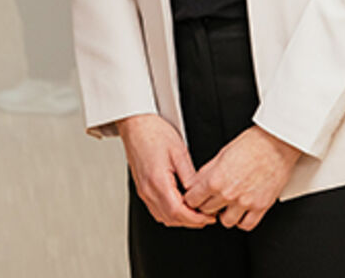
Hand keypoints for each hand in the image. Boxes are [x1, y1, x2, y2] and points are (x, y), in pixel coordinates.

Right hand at [117, 114, 213, 228]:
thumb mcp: (179, 152)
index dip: (195, 218)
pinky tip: (182, 206)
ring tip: (197, 212)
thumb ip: (190, 176)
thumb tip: (200, 193)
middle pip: (171, 218)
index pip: (178, 212)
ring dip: (181, 219)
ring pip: (163, 217)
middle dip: (191, 221)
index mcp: (158, 181)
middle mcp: (148, 190)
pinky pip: (156, 209)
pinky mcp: (142, 188)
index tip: (209, 217)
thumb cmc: (154, 132)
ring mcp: (143, 191)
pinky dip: (170, 213)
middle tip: (208, 216)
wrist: (135, 124)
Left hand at [182, 125, 301, 230]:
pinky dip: (243, 220)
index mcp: (215, 179)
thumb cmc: (253, 143)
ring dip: (225, 214)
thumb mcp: (222, 153)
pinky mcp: (260, 207)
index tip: (196, 196)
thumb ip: (207, 172)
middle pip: (207, 211)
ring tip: (229, 204)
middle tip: (213, 198)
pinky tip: (242, 210)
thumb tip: (196, 182)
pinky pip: (246, 225)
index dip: (193, 198)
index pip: (193, 200)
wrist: (277, 144)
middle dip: (207, 205)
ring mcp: (245, 202)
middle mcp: (229, 193)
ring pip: (226, 222)